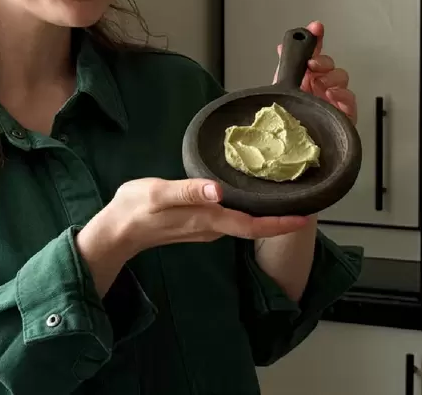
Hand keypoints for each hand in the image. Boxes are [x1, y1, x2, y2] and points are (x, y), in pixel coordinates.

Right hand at [76, 178, 310, 296]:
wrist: (117, 231)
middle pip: (253, 225)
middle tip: (302, 200)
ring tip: (282, 194)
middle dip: (279, 217)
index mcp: (208, 219)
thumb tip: (217, 190)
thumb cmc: (135, 210)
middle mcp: (212, 228)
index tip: (305, 218)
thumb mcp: (158, 194)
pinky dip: (245, 209)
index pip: (252, 225)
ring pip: (243, 222)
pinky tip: (248, 194)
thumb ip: (188, 191)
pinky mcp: (197, 223)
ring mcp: (205, 228)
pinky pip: (230, 218)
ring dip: (264, 213)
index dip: (279, 223)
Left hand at [277, 21, 357, 123]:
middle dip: (323, 61)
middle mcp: (321, 87)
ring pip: (342, 79)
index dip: (317, 40)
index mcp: (306, 79)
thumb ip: (285, 65)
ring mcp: (333, 100)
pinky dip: (341, 96)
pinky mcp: (344, 116)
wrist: (290, 148)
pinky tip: (331, 96)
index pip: (316, 54)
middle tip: (312, 65)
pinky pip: (350, 101)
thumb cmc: (286, 120)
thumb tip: (281, 44)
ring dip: (331, 78)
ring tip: (320, 84)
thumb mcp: (281, 88)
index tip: (316, 28)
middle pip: (331, 65)